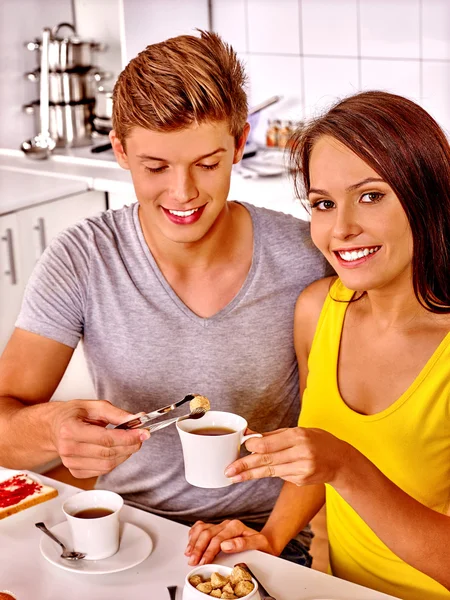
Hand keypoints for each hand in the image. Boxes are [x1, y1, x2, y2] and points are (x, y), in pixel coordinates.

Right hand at [51, 400, 149, 477]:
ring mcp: (71, 463)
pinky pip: (102, 470)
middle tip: (142, 436)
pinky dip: (115, 461)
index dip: (128, 437)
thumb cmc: (73, 414)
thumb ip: (116, 413)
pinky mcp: (76, 472)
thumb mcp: (94, 406)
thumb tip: (137, 419)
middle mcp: (68, 449)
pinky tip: (117, 450)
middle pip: (108, 453)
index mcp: (70, 429)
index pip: (106, 439)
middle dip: (130, 445)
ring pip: (107, 465)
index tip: (143, 432)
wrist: (54, 426)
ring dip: (125, 454)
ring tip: (131, 442)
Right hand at [185, 519, 275, 565]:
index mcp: (235, 527)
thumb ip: (243, 543)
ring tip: (189, 554)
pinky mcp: (217, 528)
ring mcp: (221, 525)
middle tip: (193, 561)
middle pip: (207, 534)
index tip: (203, 561)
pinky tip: (191, 542)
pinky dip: (194, 533)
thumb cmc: (261, 545)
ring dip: (194, 542)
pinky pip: (202, 526)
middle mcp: (226, 524)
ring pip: (202, 529)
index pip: (217, 539)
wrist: (264, 542)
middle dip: (198, 548)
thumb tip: (225, 545)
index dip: (209, 551)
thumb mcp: (258, 544)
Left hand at [224, 427, 353, 487]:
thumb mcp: (298, 431)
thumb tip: (248, 435)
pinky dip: (271, 472)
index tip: (242, 448)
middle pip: (267, 460)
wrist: (340, 460)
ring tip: (234, 477)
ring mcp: (302, 469)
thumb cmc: (317, 440)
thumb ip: (272, 435)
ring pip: (270, 471)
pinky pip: (280, 476)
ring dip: (251, 474)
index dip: (253, 447)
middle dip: (245, 466)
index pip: (270, 444)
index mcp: (298, 436)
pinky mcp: (302, 480)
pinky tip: (262, 471)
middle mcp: (301, 453)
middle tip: (229, 471)